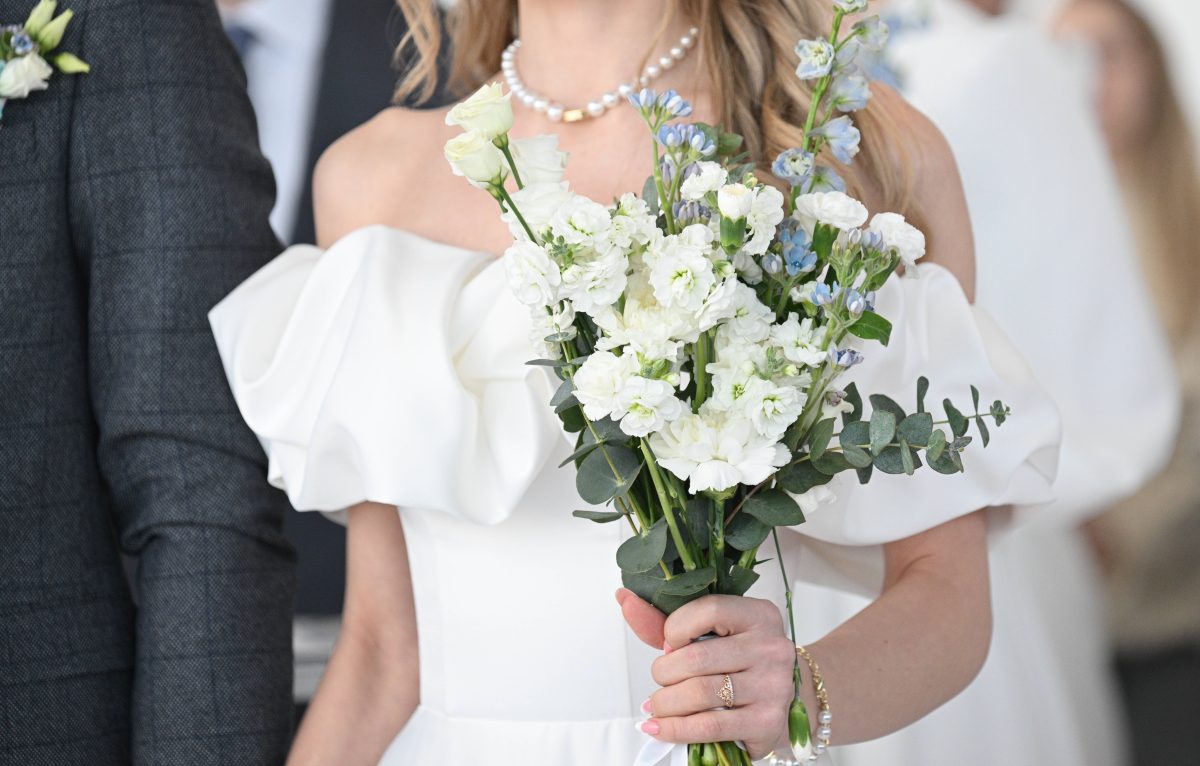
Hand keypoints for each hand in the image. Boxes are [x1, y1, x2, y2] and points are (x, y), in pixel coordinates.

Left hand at [617, 589, 796, 758]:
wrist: (784, 700)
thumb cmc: (738, 662)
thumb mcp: (710, 635)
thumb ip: (666, 621)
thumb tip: (624, 598)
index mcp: (759, 615)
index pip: (708, 609)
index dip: (676, 627)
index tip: (670, 643)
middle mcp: (772, 647)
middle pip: (696, 658)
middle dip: (664, 672)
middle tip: (662, 680)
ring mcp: (773, 686)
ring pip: (699, 693)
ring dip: (665, 703)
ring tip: (658, 705)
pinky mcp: (767, 722)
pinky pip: (709, 726)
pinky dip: (675, 729)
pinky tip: (659, 727)